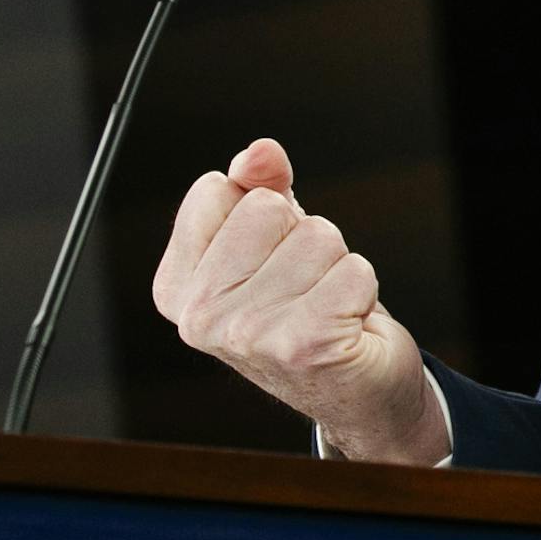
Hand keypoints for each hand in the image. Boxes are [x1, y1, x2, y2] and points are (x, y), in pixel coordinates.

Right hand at [151, 137, 447, 463]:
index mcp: (178, 287)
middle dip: (304, 236)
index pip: (215, 189)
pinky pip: (354, 269)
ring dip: (336, 264)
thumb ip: (261, 185)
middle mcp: (200, 316)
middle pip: (269, 208)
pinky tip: (346, 322)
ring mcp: (248, 335)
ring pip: (318, 236)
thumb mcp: (278, 238)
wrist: (353, 387)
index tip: (269, 255)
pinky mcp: (303, 345)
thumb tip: (258, 151)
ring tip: (327, 303)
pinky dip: (362, 288)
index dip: (261, 210)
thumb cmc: (309, 306)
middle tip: (305, 284)